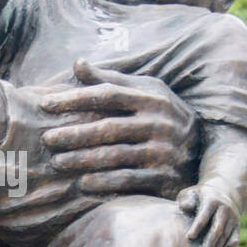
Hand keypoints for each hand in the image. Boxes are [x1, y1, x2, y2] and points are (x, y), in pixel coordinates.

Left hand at [38, 59, 197, 198]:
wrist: (201, 148)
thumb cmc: (160, 114)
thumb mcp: (143, 92)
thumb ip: (110, 80)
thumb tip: (77, 63)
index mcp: (151, 97)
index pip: (107, 94)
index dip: (74, 99)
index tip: (45, 105)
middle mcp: (158, 122)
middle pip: (108, 127)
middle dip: (74, 133)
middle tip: (46, 139)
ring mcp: (163, 150)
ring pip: (115, 155)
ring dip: (82, 159)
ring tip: (57, 162)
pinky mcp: (165, 175)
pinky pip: (129, 179)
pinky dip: (104, 182)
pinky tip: (82, 182)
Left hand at [177, 183, 240, 246]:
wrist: (222, 194)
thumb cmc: (199, 197)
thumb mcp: (191, 194)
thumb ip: (186, 200)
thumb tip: (187, 208)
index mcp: (211, 200)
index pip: (204, 216)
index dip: (197, 227)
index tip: (189, 237)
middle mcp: (224, 209)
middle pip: (218, 228)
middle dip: (210, 241)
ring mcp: (233, 218)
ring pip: (226, 235)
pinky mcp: (237, 226)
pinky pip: (234, 240)